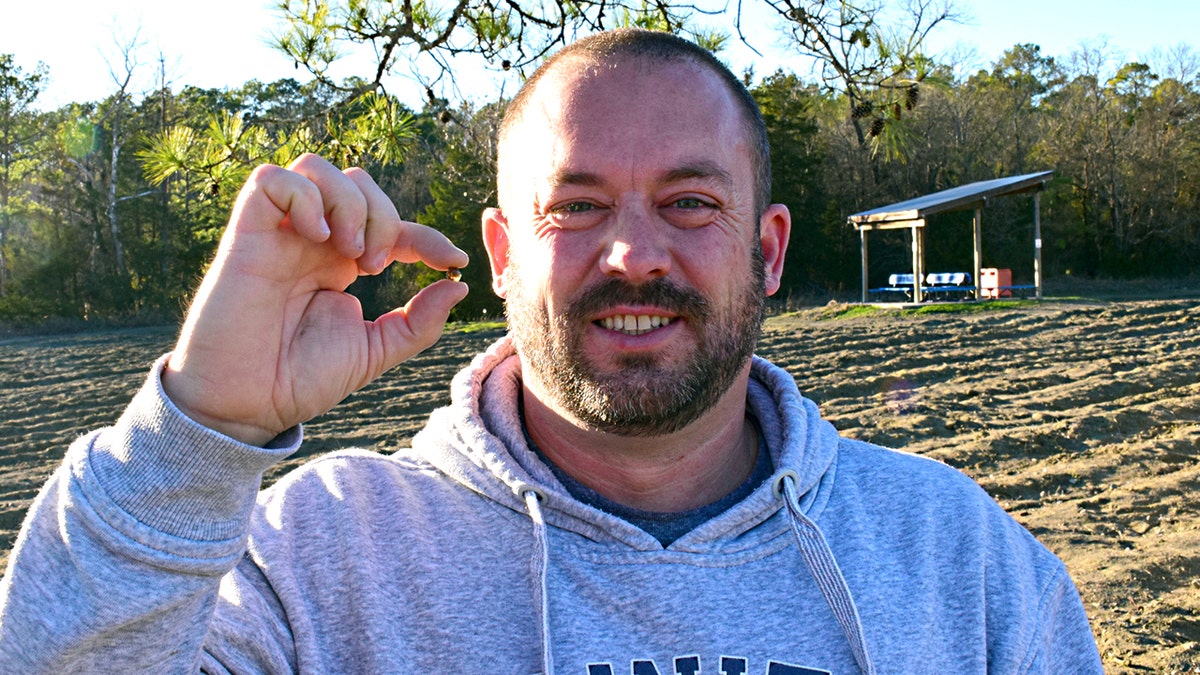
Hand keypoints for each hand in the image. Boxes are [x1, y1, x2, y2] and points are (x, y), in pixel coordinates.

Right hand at [162, 154, 468, 445]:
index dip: (428, 235)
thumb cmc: (300, 380)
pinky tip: (317, 238)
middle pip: (357, 183)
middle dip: (384, 215)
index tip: (454, 262)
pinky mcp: (245, 236)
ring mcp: (278, 234)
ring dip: (348, 202)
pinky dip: (304, 197)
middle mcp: (310, 241)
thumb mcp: (375, 351)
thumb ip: (420, 322)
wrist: (245, 406)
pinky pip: (270, 180)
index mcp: (340, 264)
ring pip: (316, 167)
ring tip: (350, 252)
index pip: (391, 225)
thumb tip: (460, 286)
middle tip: (375, 266)